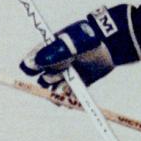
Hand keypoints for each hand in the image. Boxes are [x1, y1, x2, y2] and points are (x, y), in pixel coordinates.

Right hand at [18, 4, 138, 91]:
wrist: (110, 45)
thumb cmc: (86, 40)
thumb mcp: (69, 44)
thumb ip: (52, 53)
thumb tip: (32, 63)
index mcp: (46, 52)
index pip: (29, 64)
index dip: (31, 69)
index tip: (39, 69)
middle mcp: (54, 65)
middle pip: (42, 81)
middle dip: (50, 81)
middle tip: (61, 75)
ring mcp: (66, 76)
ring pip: (54, 92)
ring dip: (59, 93)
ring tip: (68, 89)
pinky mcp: (77, 84)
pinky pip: (69, 97)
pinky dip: (70, 100)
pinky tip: (73, 99)